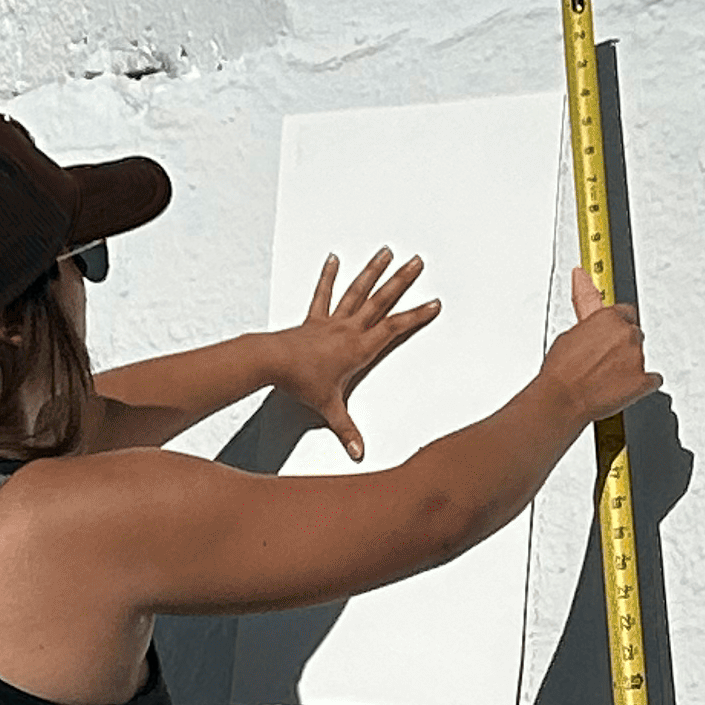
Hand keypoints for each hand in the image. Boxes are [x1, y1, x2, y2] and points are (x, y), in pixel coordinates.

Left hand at [281, 248, 439, 459]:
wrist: (272, 362)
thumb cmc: (300, 381)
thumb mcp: (329, 408)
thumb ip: (347, 429)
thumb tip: (358, 452)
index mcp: (359, 348)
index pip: (395, 329)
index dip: (416, 316)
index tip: (433, 304)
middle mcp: (349, 329)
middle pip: (381, 300)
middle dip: (401, 281)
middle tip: (417, 262)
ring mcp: (331, 321)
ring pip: (357, 291)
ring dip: (372, 271)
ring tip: (385, 252)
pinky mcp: (313, 319)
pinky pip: (323, 294)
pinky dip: (328, 276)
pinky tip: (334, 260)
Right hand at [538, 264, 661, 430]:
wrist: (561, 399)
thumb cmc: (560, 370)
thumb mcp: (569, 333)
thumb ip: (589, 318)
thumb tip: (585, 290)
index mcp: (610, 317)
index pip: (626, 313)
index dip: (618, 326)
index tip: (613, 333)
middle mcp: (627, 334)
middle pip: (635, 335)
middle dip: (623, 346)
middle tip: (605, 360)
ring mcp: (637, 357)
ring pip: (640, 357)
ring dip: (629, 365)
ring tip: (606, 377)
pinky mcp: (644, 380)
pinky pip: (653, 380)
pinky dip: (642, 384)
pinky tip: (625, 388)